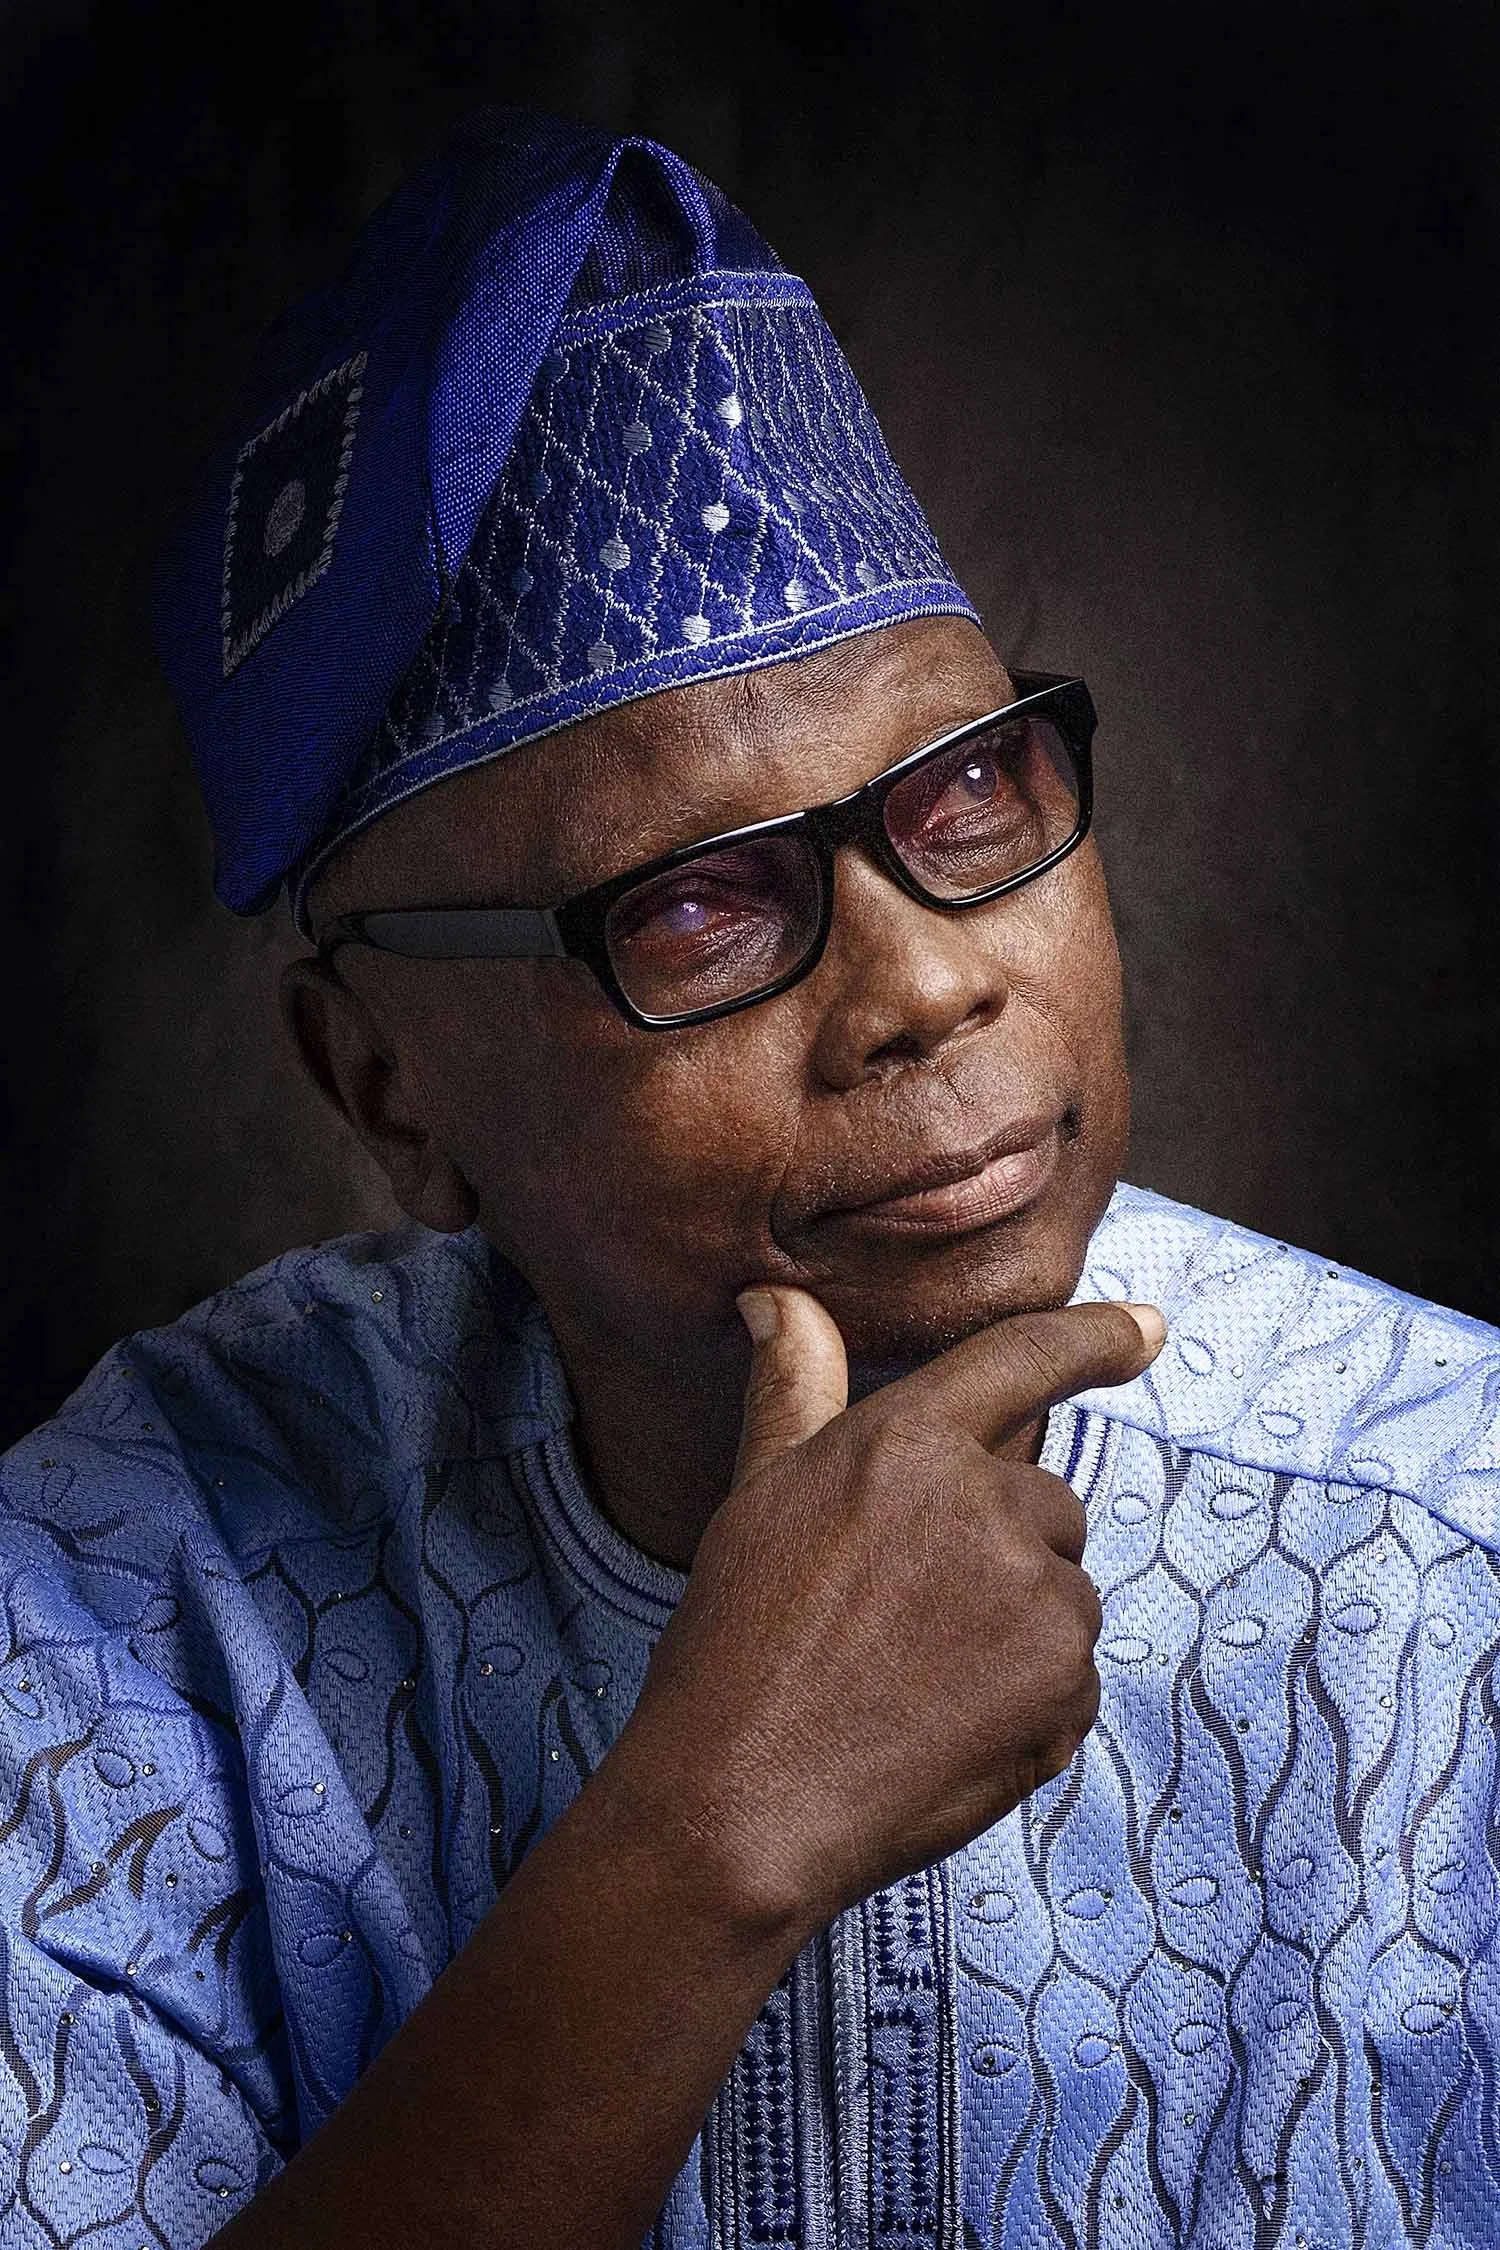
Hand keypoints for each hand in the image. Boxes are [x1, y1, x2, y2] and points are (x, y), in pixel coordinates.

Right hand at [616, 1287, 1165, 1938]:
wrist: (741, 1803)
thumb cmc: (736, 1644)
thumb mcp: (759, 1496)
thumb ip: (794, 1388)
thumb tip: (776, 1298)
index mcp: (909, 1440)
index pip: (1021, 1358)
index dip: (1094, 1337)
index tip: (1146, 1326)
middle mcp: (988, 1503)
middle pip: (1044, 1503)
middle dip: (998, 1547)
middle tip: (900, 1613)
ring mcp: (1038, 1597)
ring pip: (1061, 1593)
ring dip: (1014, 1628)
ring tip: (910, 1678)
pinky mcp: (1067, 1685)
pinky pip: (1073, 1677)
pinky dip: (1027, 1701)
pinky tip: (941, 1728)